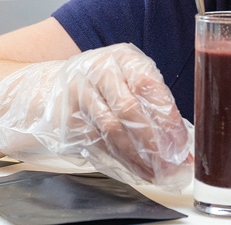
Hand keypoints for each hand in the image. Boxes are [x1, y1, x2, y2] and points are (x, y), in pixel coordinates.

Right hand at [0, 43, 192, 190]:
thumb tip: (181, 142)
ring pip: (112, 130)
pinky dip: (118, 160)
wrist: (48, 87)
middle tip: (170, 163)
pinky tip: (134, 169)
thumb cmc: (101, 84)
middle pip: (129, 109)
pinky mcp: (67, 117)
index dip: (167, 117)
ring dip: (136, 156)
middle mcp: (99, 71)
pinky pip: (97, 143)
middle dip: (153, 142)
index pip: (148, 85)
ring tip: (155, 172)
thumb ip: (152, 104)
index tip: (180, 141)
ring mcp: (79, 94)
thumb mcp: (127, 80)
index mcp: (122, 58)